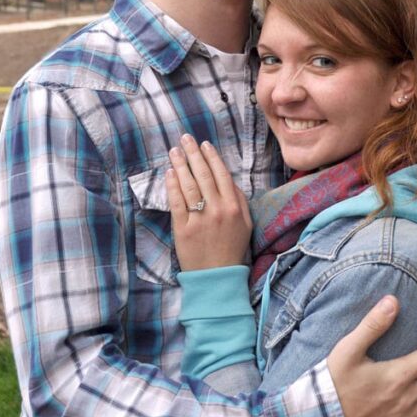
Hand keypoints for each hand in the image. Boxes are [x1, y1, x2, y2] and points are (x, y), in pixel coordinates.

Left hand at [167, 134, 251, 270]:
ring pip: (189, 185)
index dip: (211, 157)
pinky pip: (177, 202)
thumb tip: (228, 180)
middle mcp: (217, 210)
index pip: (221, 174)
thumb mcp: (246, 224)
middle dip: (193, 154)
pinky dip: (172, 185)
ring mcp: (199, 219)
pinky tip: (170, 173)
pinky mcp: (183, 229)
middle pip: (203, 175)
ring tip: (174, 151)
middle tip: (185, 139)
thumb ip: (239, 200)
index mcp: (234, 207)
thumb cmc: (232, 249)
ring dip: (181, 164)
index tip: (203, 144)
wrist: (217, 278)